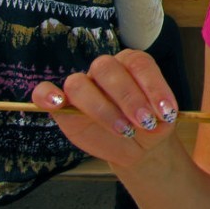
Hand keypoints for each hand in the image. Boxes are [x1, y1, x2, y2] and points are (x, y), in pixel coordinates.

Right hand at [31, 50, 179, 168]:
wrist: (139, 145)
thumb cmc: (152, 125)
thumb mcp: (164, 120)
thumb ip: (160, 113)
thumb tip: (156, 116)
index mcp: (133, 63)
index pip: (139, 64)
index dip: (153, 86)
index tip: (166, 111)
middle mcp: (106, 69)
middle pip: (108, 69)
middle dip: (128, 97)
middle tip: (144, 122)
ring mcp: (83, 86)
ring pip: (79, 83)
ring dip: (100, 107)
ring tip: (124, 130)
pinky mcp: (61, 106)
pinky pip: (44, 92)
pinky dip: (46, 94)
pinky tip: (57, 104)